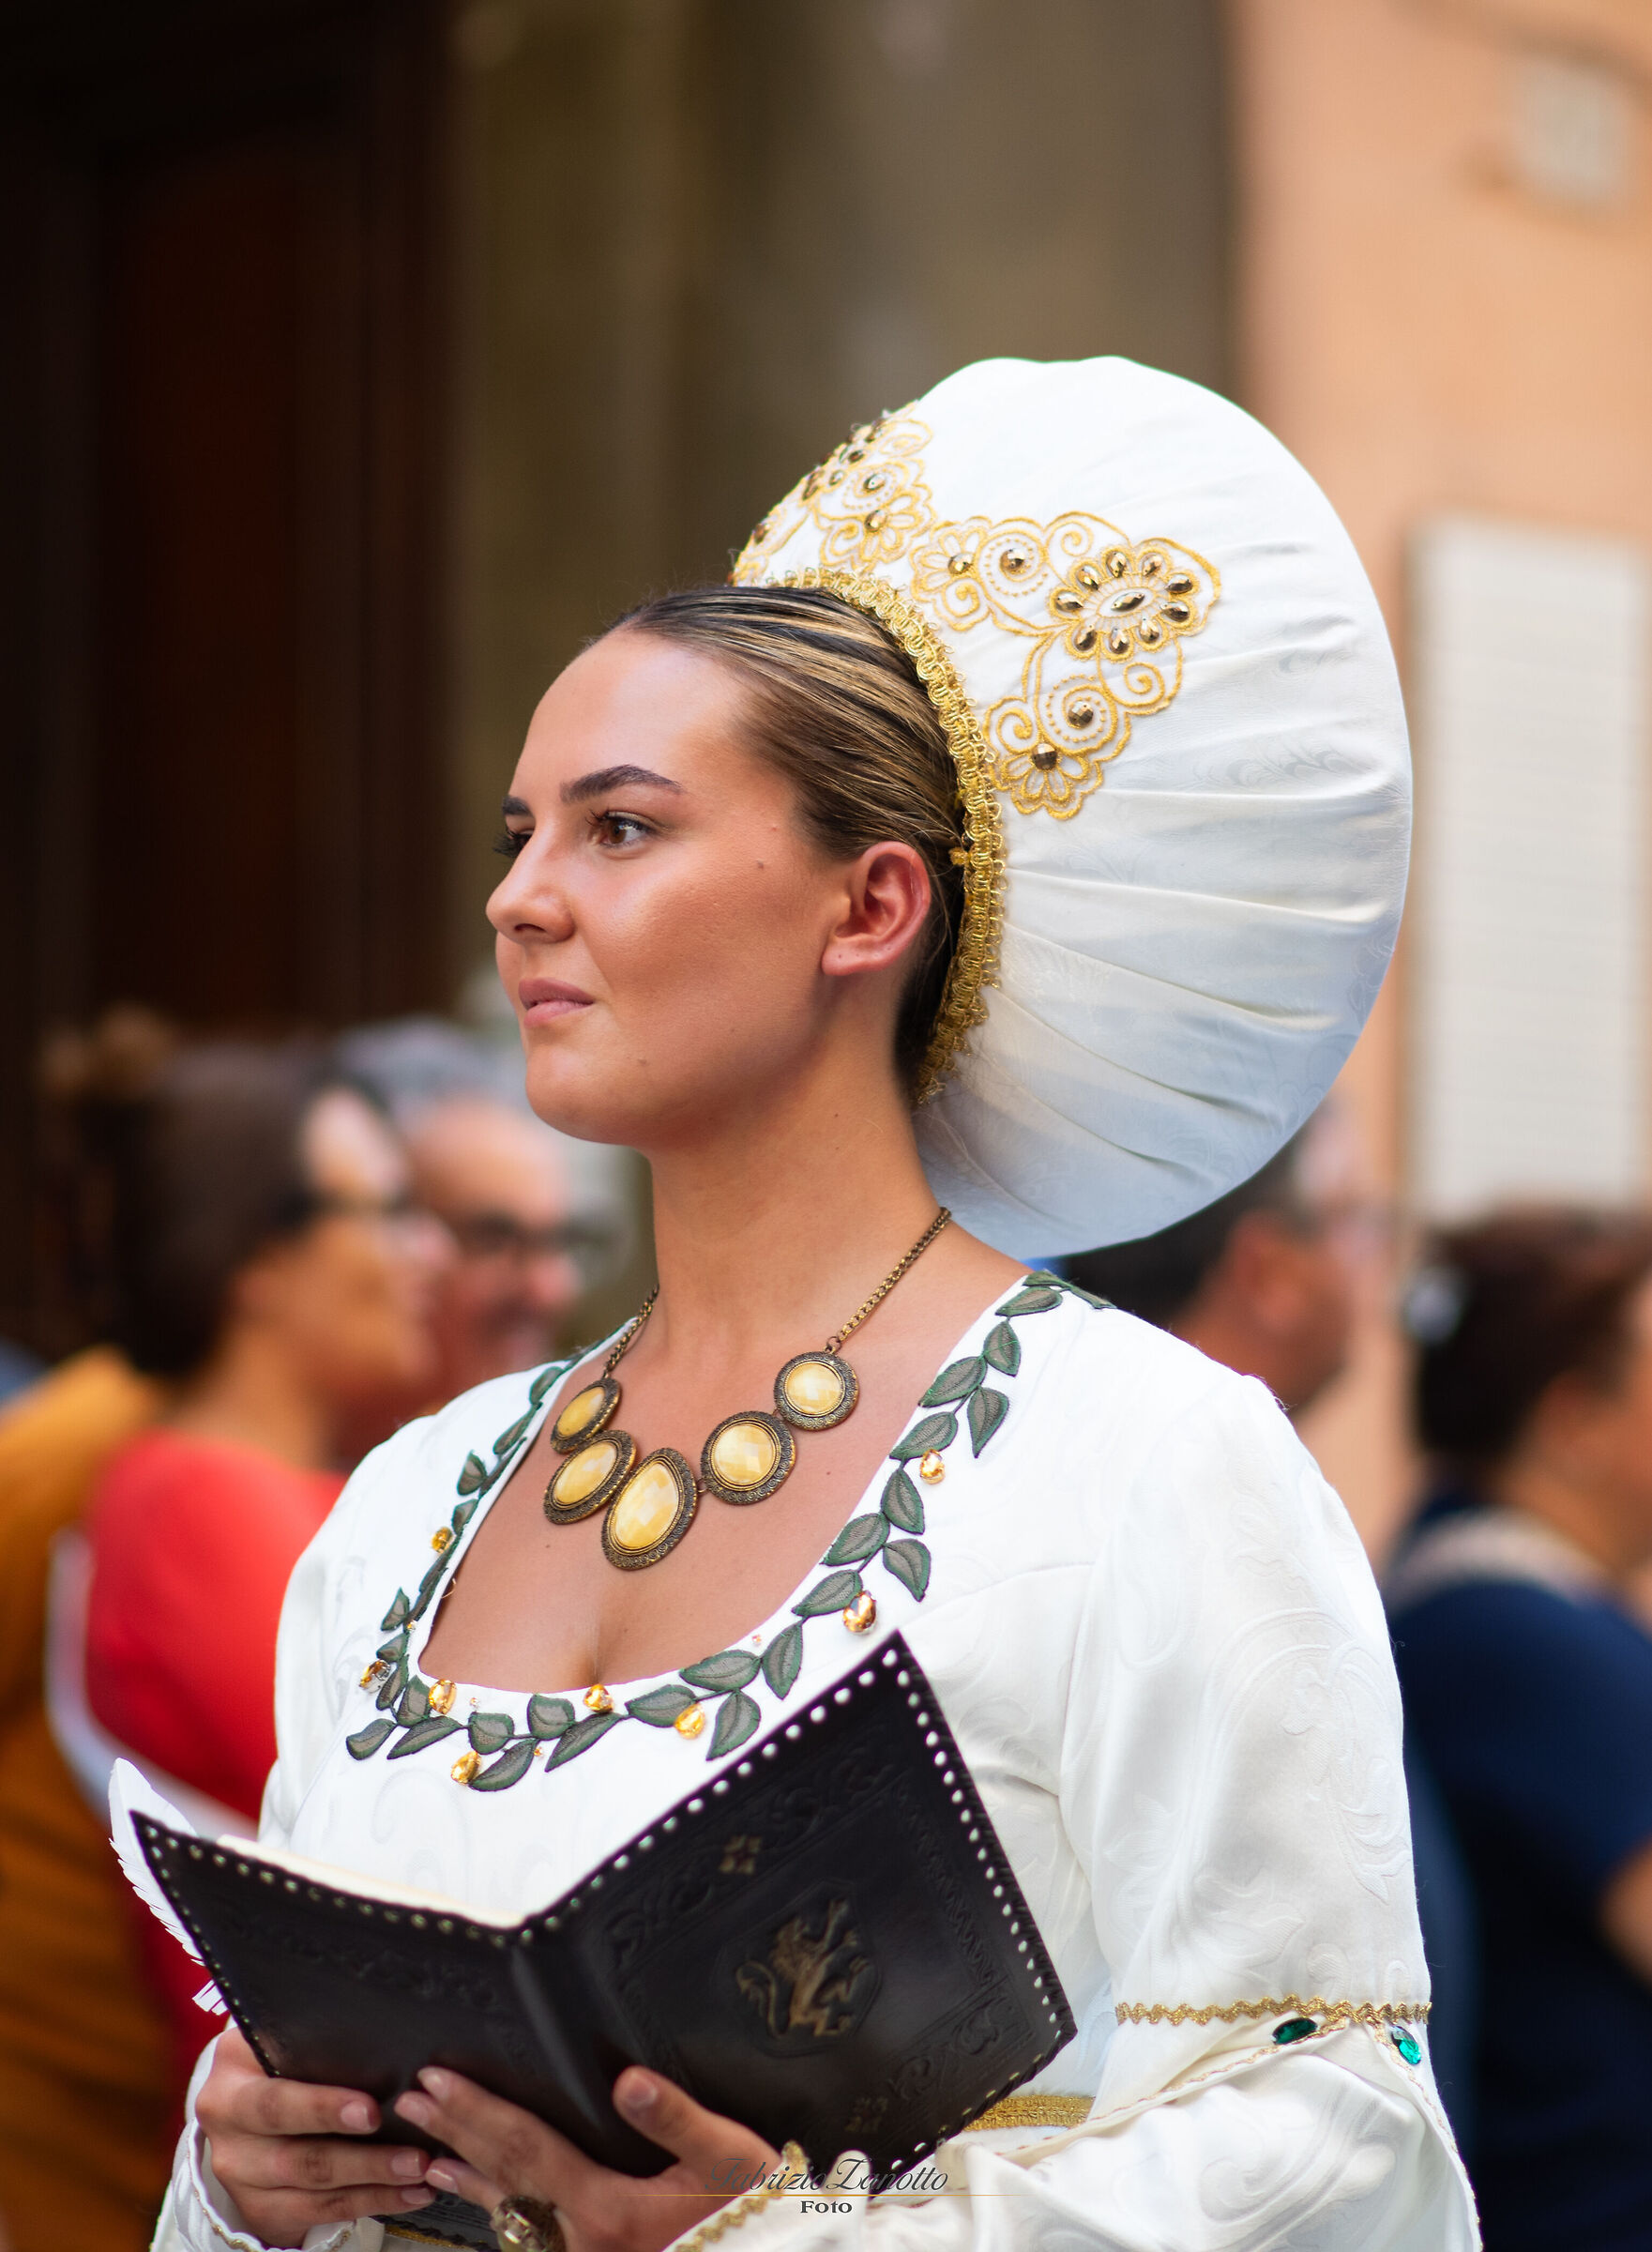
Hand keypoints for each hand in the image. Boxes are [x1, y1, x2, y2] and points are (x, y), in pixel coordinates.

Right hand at [197, 2026, 435, 2245]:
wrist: (244, 2107)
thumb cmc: (279, 2059)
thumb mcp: (280, 2041)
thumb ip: (317, 2042)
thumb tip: (388, 2038)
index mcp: (231, 2082)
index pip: (276, 2101)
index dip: (323, 2109)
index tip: (371, 2111)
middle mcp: (228, 2135)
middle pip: (299, 2156)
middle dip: (362, 2158)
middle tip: (414, 2155)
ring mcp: (242, 2178)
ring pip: (316, 2189)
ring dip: (375, 2182)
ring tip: (420, 2171)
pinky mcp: (262, 2209)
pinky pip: (322, 2212)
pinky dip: (371, 2202)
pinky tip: (408, 2192)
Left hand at [396, 2064, 782, 2251]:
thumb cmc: (750, 2215)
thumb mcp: (728, 2157)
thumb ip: (676, 2119)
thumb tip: (625, 2081)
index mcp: (608, 2209)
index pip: (525, 2148)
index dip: (478, 2111)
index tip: (438, 2080)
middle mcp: (583, 2244)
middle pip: (505, 2181)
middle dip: (456, 2135)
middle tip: (413, 2102)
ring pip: (511, 2220)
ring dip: (469, 2183)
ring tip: (431, 2158)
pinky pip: (532, 2242)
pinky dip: (502, 2218)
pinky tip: (490, 2209)